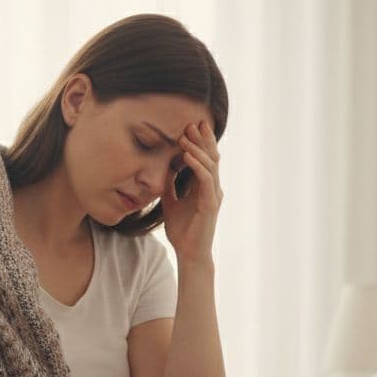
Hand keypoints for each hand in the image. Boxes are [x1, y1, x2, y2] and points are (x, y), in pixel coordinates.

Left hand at [161, 120, 222, 265]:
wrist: (189, 253)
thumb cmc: (182, 231)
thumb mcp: (171, 202)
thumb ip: (170, 186)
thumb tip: (163, 170)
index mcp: (204, 187)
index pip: (205, 159)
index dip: (199, 142)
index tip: (188, 127)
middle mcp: (212, 188)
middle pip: (211, 157)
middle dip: (202, 139)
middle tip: (191, 123)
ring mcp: (214, 195)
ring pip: (210, 165)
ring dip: (197, 150)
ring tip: (185, 138)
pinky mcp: (210, 204)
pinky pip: (206, 180)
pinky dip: (197, 166)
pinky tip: (186, 156)